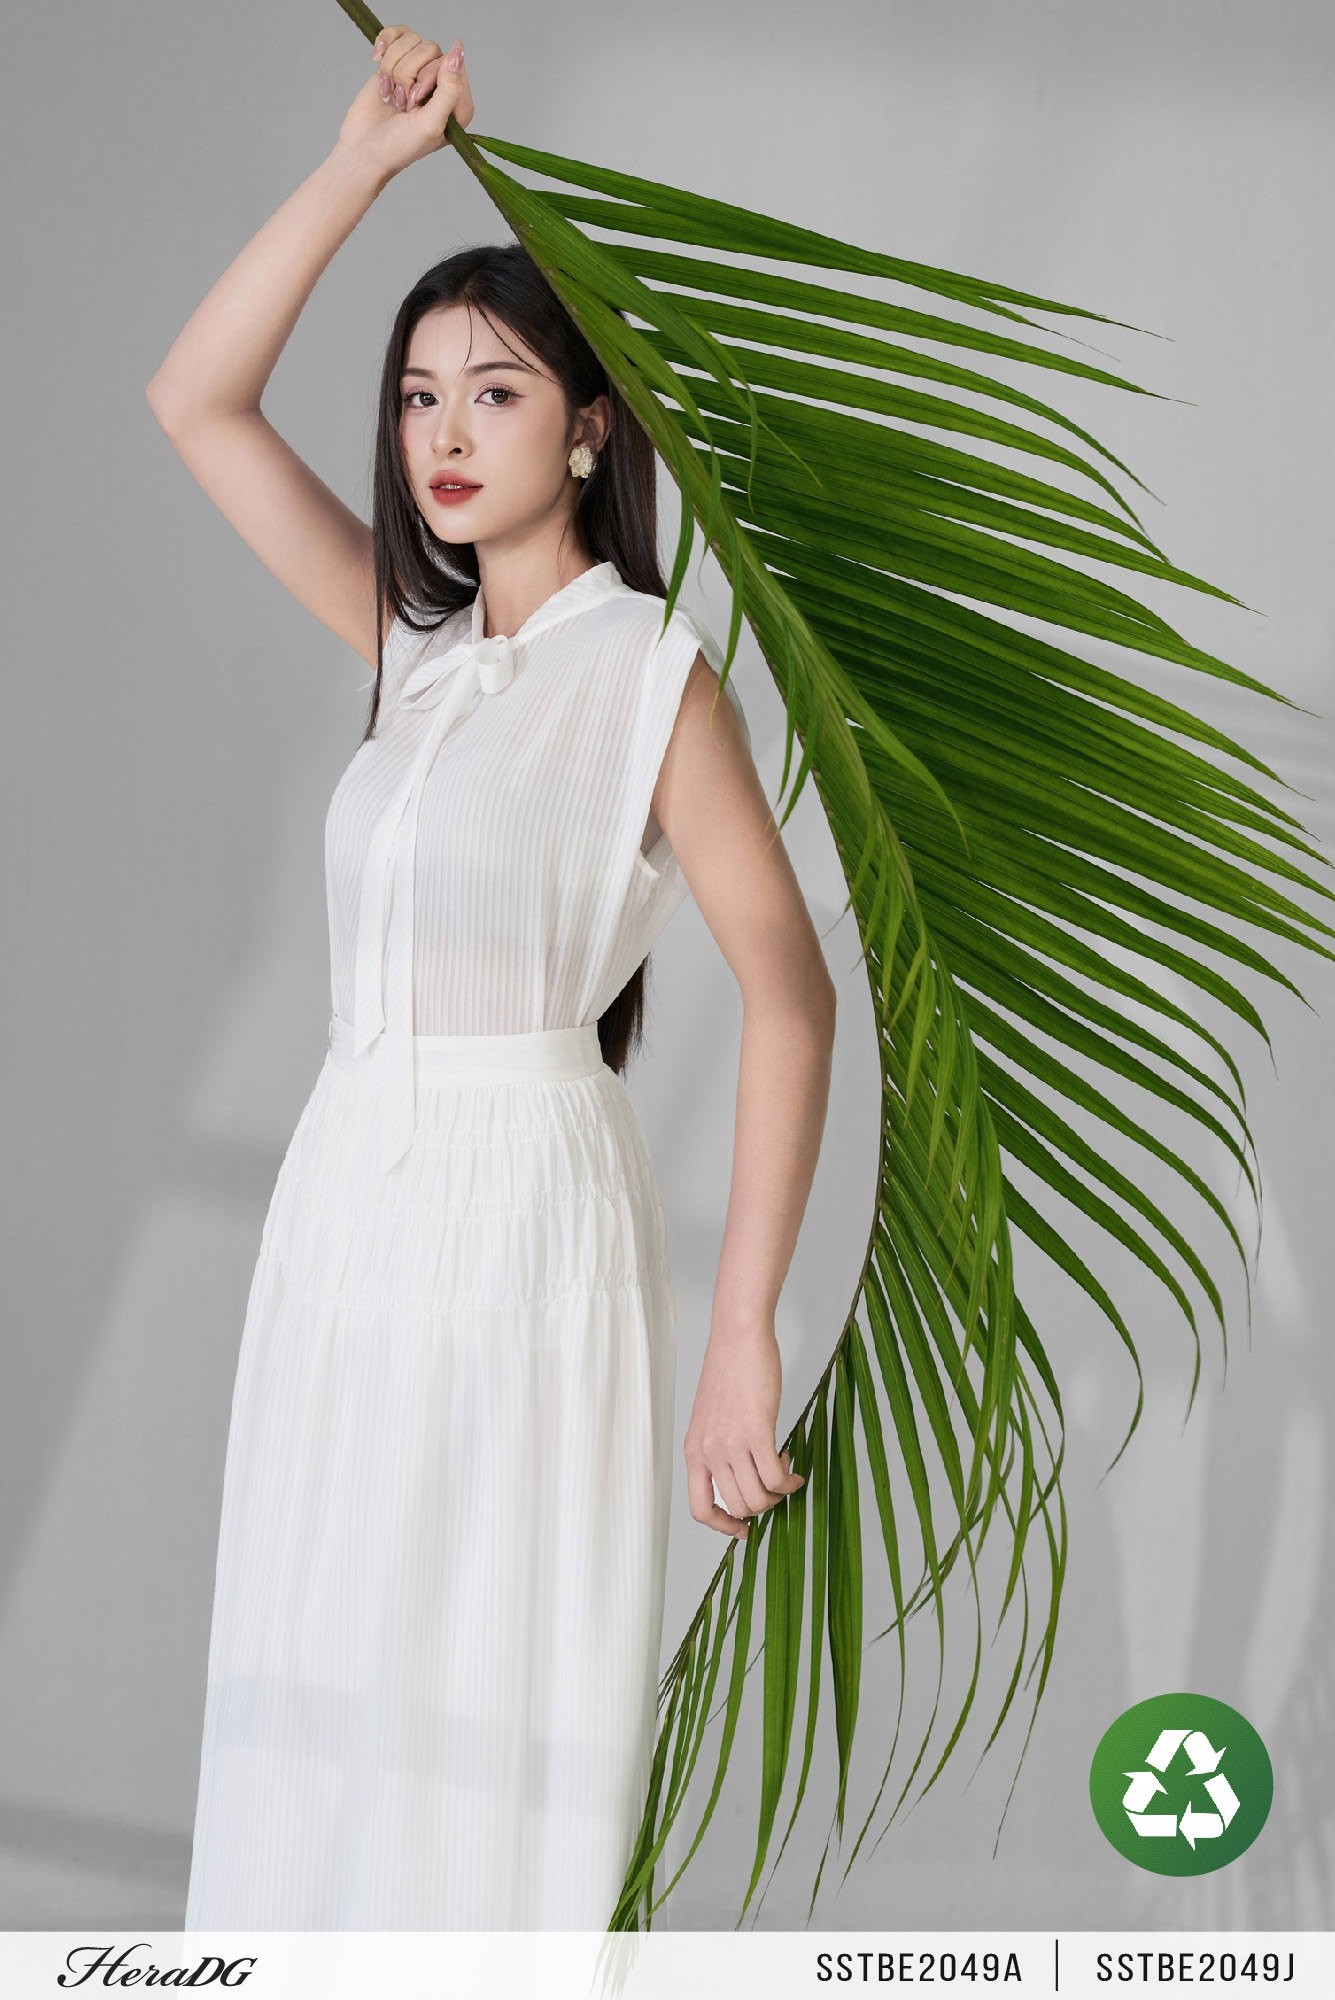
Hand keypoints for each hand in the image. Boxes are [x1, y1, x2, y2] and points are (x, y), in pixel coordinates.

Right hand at [336, 25, 474, 181]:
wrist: (364, 149)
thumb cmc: (399, 145)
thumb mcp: (430, 124)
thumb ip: (449, 89)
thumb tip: (458, 51)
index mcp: (458, 102)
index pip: (453, 64)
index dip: (430, 77)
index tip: (417, 103)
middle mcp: (441, 84)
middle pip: (431, 49)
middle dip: (409, 76)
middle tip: (403, 105)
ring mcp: (418, 71)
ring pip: (411, 40)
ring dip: (394, 70)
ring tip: (393, 98)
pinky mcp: (396, 62)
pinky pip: (396, 33)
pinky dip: (384, 48)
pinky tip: (378, 66)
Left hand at [684, 1320, 804, 1539]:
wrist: (738, 1337)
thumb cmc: (729, 1371)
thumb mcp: (711, 1418)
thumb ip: (718, 1447)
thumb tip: (741, 1478)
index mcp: (693, 1450)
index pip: (699, 1508)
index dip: (722, 1525)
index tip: (743, 1527)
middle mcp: (708, 1452)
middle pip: (738, 1507)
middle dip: (763, 1505)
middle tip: (775, 1484)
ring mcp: (731, 1443)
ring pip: (759, 1498)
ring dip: (778, 1493)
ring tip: (784, 1469)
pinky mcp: (756, 1432)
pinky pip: (776, 1478)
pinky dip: (790, 1481)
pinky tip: (794, 1468)